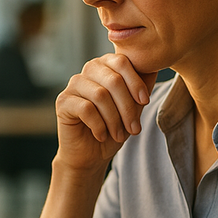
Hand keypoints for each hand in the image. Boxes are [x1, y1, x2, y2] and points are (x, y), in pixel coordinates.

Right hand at [55, 54, 155, 171]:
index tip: (145, 102)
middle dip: (127, 107)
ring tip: (119, 135)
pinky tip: (102, 135)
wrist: (91, 155)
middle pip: (113, 79)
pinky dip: (99, 125)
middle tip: (134, 129)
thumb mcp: (134, 107)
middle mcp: (88, 70)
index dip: (136, 82)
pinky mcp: (63, 102)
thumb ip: (142, 86)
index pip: (122, 61)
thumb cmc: (114, 129)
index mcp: (106, 66)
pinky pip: (86, 109)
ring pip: (100, 95)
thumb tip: (155, 66)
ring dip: (114, 119)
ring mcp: (74, 85)